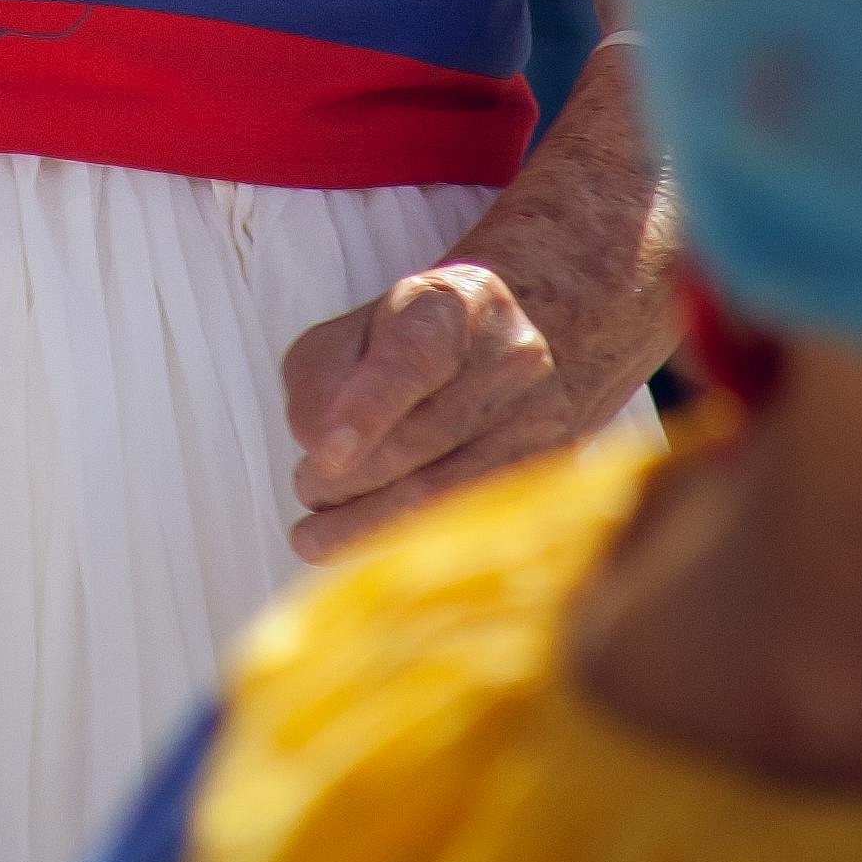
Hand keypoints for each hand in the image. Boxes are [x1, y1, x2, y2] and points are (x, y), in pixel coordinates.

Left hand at [280, 253, 625, 565]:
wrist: (529, 340)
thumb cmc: (416, 339)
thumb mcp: (356, 328)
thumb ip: (321, 377)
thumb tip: (318, 445)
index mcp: (454, 304)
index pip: (410, 358)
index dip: (366, 409)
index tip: (322, 454)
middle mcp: (512, 359)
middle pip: (420, 440)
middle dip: (345, 479)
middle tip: (308, 488)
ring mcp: (541, 421)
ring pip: (446, 495)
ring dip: (367, 525)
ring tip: (317, 534)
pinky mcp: (554, 479)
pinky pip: (475, 529)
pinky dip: (411, 549)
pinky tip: (371, 558)